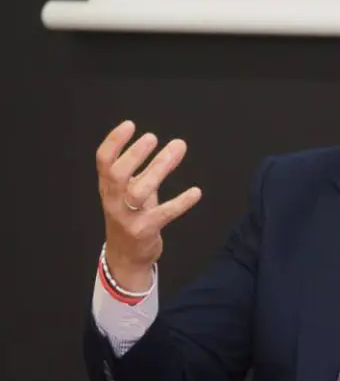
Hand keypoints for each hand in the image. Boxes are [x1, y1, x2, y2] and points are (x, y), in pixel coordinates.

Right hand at [96, 120, 201, 290]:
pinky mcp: (144, 231)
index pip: (103, 161)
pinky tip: (196, 192)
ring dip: (158, 169)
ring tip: (175, 151)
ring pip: (139, 191)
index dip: (114, 141)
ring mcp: (127, 217)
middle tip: (152, 137)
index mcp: (108, 188)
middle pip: (118, 174)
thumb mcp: (135, 192)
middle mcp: (113, 201)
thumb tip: (178, 145)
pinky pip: (163, 214)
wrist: (126, 256)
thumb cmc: (133, 216)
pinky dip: (181, 202)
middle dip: (134, 154)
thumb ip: (151, 170)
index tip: (130, 125)